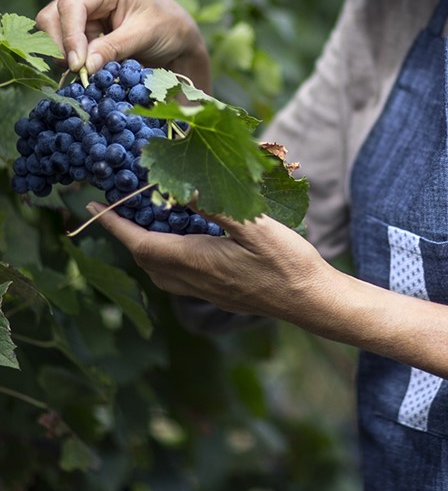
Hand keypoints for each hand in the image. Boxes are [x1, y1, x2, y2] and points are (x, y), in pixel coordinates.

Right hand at [35, 0, 211, 89]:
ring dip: (64, 55)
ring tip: (85, 72)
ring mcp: (84, 13)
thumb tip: (84, 66)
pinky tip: (87, 71)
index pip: (72, 5)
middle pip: (53, 16)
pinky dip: (71, 60)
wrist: (178, 37)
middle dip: (59, 45)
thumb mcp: (144, 36)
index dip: (69, 35)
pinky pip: (65, 46)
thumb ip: (114, 48)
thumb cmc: (168, 27)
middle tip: (76, 71)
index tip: (77, 64)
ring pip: (54, 32)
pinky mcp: (83, 31)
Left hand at [87, 203, 336, 325]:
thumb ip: (216, 206)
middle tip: (119, 208)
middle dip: (127, 234)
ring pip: (160, 271)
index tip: (93, 205)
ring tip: (147, 221)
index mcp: (195, 261)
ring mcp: (206, 290)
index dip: (114, 225)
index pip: (141, 242)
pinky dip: (167, 256)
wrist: (311, 300)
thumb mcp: (254, 225)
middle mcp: (194, 280)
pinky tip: (185, 241)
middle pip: (145, 258)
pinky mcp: (219, 293)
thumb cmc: (287, 262)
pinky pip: (178, 276)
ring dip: (146, 247)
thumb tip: (181, 189)